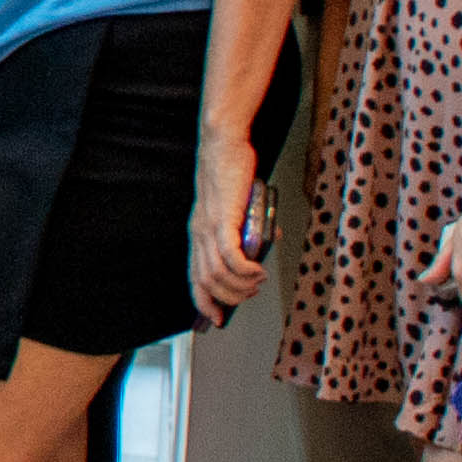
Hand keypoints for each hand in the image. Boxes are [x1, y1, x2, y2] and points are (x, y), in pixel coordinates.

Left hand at [189, 131, 270, 326]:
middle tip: (250, 294)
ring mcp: (208, 228)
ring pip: (219, 274)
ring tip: (257, 282)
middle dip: (230, 298)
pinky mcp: (223, 220)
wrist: (223, 143)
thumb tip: (267, 241)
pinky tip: (257, 271)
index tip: (217, 318)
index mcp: (198, 233)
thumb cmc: (231, 170)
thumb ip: (247, 225)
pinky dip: (244, 271)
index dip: (204, 302)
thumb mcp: (237, 206)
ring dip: (241, 286)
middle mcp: (199, 234)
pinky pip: (230, 257)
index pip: (194, 278)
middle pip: (207, 282)